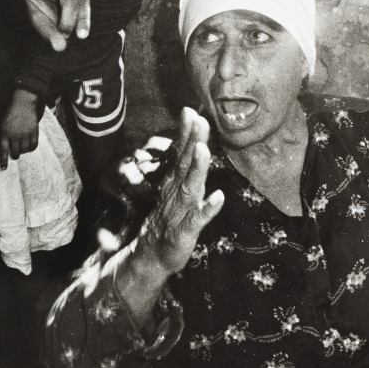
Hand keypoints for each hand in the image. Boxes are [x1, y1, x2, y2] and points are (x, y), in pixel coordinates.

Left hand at [0, 89, 39, 169]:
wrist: (23, 104)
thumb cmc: (11, 114)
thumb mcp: (4, 125)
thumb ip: (5, 137)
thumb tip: (9, 149)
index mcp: (5, 133)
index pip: (3, 150)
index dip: (3, 161)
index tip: (4, 169)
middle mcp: (15, 135)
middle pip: (15, 152)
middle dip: (15, 155)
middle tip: (15, 154)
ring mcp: (25, 134)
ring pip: (25, 150)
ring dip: (23, 151)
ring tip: (22, 147)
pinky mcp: (34, 133)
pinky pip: (33, 146)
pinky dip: (31, 148)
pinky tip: (30, 146)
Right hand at [135, 108, 223, 274]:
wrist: (149, 257)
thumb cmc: (167, 222)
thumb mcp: (173, 194)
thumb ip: (182, 170)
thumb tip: (192, 145)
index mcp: (174, 183)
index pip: (180, 154)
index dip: (185, 133)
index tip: (191, 110)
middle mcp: (176, 193)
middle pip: (184, 164)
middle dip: (192, 141)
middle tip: (199, 119)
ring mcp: (180, 211)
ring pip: (190, 187)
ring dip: (197, 168)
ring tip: (203, 150)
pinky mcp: (185, 231)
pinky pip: (198, 219)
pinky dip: (208, 209)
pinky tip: (219, 198)